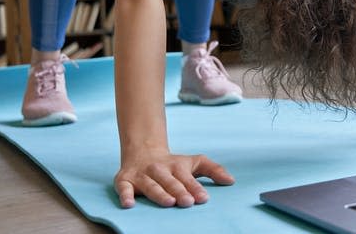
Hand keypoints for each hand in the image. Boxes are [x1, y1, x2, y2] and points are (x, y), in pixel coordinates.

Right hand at [114, 149, 234, 207]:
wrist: (142, 151)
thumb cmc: (173, 163)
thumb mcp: (194, 163)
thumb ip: (213, 170)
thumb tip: (231, 181)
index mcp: (177, 166)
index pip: (187, 179)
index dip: (195, 188)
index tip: (204, 198)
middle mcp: (159, 170)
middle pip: (170, 182)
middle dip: (179, 192)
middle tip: (188, 202)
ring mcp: (142, 175)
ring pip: (151, 186)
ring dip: (159, 194)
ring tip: (169, 202)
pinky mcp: (125, 180)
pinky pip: (124, 188)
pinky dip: (125, 195)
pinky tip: (129, 204)